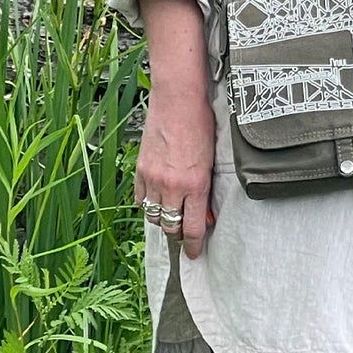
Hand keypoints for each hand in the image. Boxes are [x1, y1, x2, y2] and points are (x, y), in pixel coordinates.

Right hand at [135, 83, 215, 257]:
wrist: (178, 98)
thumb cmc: (201, 123)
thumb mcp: (212, 160)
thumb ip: (207, 190)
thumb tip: (206, 214)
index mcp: (195, 184)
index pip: (193, 229)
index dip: (195, 246)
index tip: (196, 254)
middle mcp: (172, 185)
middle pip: (171, 227)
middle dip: (180, 234)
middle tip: (186, 232)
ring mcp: (153, 178)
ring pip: (154, 216)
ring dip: (164, 220)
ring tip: (173, 215)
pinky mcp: (140, 169)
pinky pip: (141, 200)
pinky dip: (149, 205)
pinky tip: (158, 200)